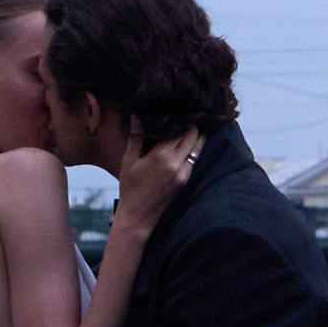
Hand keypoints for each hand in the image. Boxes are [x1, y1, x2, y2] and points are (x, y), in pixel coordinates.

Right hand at [112, 122, 204, 236]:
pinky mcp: (186, 181)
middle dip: (191, 125)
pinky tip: (187, 145)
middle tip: (185, 117)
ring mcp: (184, 173)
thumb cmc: (130, 187)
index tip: (177, 110)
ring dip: (196, 137)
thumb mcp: (129, 160)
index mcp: (161, 156)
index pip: (179, 129)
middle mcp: (176, 163)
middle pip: (194, 136)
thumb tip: (137, 115)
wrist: (138, 216)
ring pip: (198, 148)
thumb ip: (136, 137)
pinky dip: (193, 150)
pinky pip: (195, 160)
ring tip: (189, 128)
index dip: (180, 118)